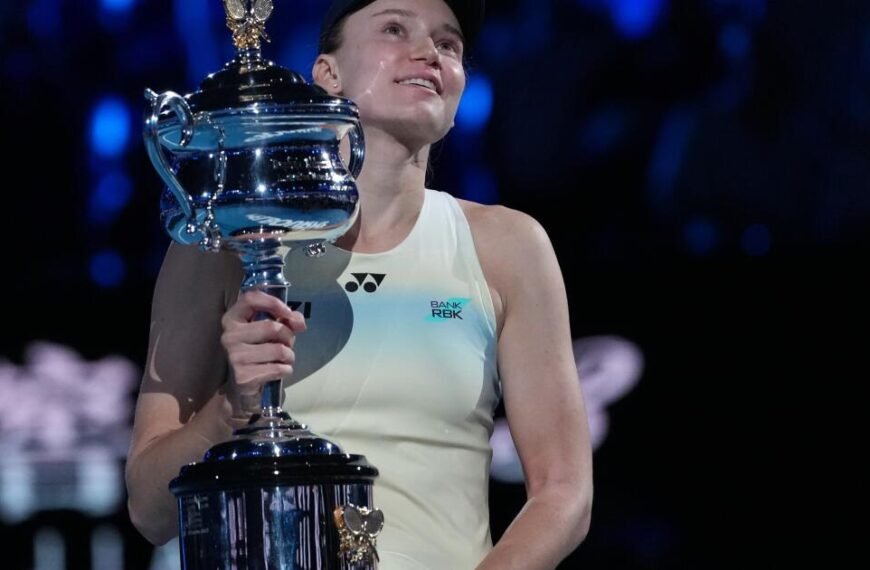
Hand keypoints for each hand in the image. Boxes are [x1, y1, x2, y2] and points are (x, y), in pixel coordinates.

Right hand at [220, 290, 306, 407]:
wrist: (243, 386)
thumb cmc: (259, 351)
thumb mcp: (272, 331)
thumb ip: (288, 319)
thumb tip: (298, 322)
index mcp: (233, 318)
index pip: (250, 299)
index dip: (273, 302)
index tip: (287, 312)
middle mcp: (229, 335)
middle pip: (272, 327)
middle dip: (288, 336)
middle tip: (287, 343)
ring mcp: (235, 356)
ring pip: (278, 349)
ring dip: (289, 355)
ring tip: (284, 358)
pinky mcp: (243, 375)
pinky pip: (278, 368)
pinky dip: (286, 369)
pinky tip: (279, 370)